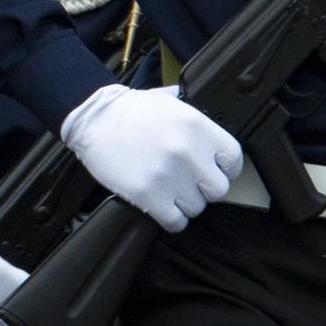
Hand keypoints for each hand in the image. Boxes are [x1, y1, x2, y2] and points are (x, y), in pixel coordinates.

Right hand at [62, 83, 240, 231]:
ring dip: (184, 203)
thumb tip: (212, 138)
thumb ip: (198, 122)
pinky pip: (175, 221)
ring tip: (168, 190)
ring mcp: (168, 176)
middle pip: (218, 189)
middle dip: (203, 188)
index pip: (233, 161)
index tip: (213, 170)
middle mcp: (187, 152)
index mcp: (198, 128)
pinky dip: (171, 218)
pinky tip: (161, 205)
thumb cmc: (128, 111)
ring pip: (196, 208)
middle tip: (188, 182)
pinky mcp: (147, 195)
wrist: (92, 118)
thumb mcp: (171, 104)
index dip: (224, 168)